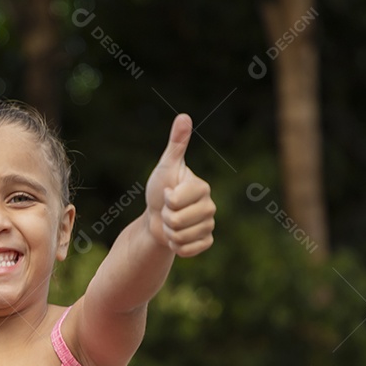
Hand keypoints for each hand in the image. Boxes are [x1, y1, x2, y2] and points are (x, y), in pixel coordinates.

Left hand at [145, 114, 215, 256]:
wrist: (155, 217)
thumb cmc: (159, 189)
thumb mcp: (166, 166)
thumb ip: (176, 143)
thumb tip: (184, 116)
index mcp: (202, 187)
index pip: (176, 200)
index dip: (166, 199)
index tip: (167, 194)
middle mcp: (210, 206)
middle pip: (178, 221)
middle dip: (165, 217)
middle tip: (167, 210)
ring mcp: (209, 225)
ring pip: (181, 236)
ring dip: (169, 232)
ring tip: (170, 222)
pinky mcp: (206, 242)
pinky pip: (189, 250)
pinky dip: (177, 246)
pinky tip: (177, 237)